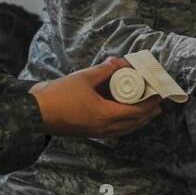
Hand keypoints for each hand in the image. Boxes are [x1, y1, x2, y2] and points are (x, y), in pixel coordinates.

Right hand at [30, 57, 161, 136]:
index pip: (137, 112)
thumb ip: (104, 70)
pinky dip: (126, 124)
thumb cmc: (58, 96)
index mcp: (105, 115)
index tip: (159, 95)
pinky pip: (115, 131)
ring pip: (125, 129)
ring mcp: (97, 132)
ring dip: (138, 120)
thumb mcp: (83, 77)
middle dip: (148, 113)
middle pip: (134, 123)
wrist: (36, 114)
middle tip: (158, 102)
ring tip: (147, 110)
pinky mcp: (90, 133)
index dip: (150, 103)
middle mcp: (104, 128)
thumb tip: (119, 62)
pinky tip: (125, 116)